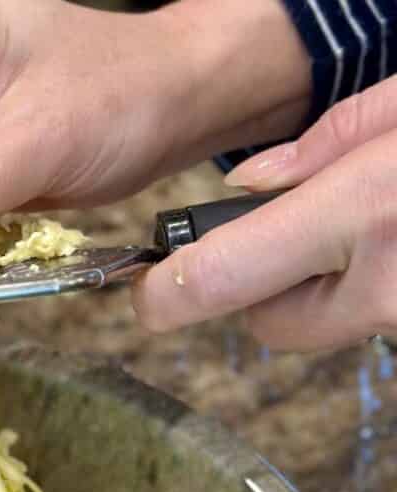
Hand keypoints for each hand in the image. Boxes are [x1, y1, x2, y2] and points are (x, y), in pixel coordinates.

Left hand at [134, 76, 396, 349]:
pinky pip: (358, 323)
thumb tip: (249, 183)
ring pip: (312, 327)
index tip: (146, 292)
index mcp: (364, 207)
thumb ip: (330, 138)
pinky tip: (391, 249)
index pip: (218, 278)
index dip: (164, 294)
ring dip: (317, 291)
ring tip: (367, 230)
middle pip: (266, 321)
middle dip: (263, 283)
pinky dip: (362, 292)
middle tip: (304, 231)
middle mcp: (381, 281)